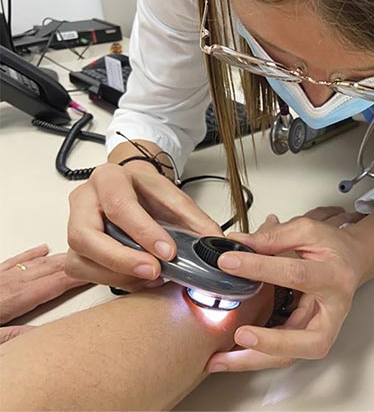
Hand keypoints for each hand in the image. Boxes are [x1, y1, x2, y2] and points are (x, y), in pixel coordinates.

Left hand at [0, 244, 87, 342]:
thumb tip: (45, 334)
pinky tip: (42, 249)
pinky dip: (33, 253)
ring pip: (39, 262)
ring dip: (60, 258)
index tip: (98, 273)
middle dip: (77, 264)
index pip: (58, 283)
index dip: (80, 277)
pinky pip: (17, 259)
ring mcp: (4, 275)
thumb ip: (17, 336)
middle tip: (96, 261)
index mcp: (17, 298)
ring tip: (78, 254)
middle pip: (53, 268)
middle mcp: (13, 282)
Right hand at [65, 162, 221, 291]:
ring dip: (117, 274)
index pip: (119, 205)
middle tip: (154, 271)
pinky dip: (112, 280)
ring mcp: (73, 224)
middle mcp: (84, 199)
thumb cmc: (149, 192)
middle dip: (121, 259)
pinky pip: (83, 271)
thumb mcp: (174, 197)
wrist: (133, 189)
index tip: (169, 251)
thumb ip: (195, 219)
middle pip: (85, 235)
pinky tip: (139, 280)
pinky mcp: (74, 249)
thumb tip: (215, 242)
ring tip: (151, 278)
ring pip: (80, 258)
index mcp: (109, 178)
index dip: (143, 231)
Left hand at [206, 206, 364, 371]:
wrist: (351, 261)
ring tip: (220, 359)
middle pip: (308, 340)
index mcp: (334, 276)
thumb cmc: (332, 248)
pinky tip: (230, 357)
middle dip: (272, 343)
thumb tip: (238, 242)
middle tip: (241, 335)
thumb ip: (273, 237)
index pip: (295, 274)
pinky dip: (255, 357)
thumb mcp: (307, 231)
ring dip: (255, 359)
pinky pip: (282, 354)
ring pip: (292, 356)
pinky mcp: (308, 338)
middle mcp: (333, 310)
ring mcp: (322, 329)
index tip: (228, 262)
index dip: (259, 267)